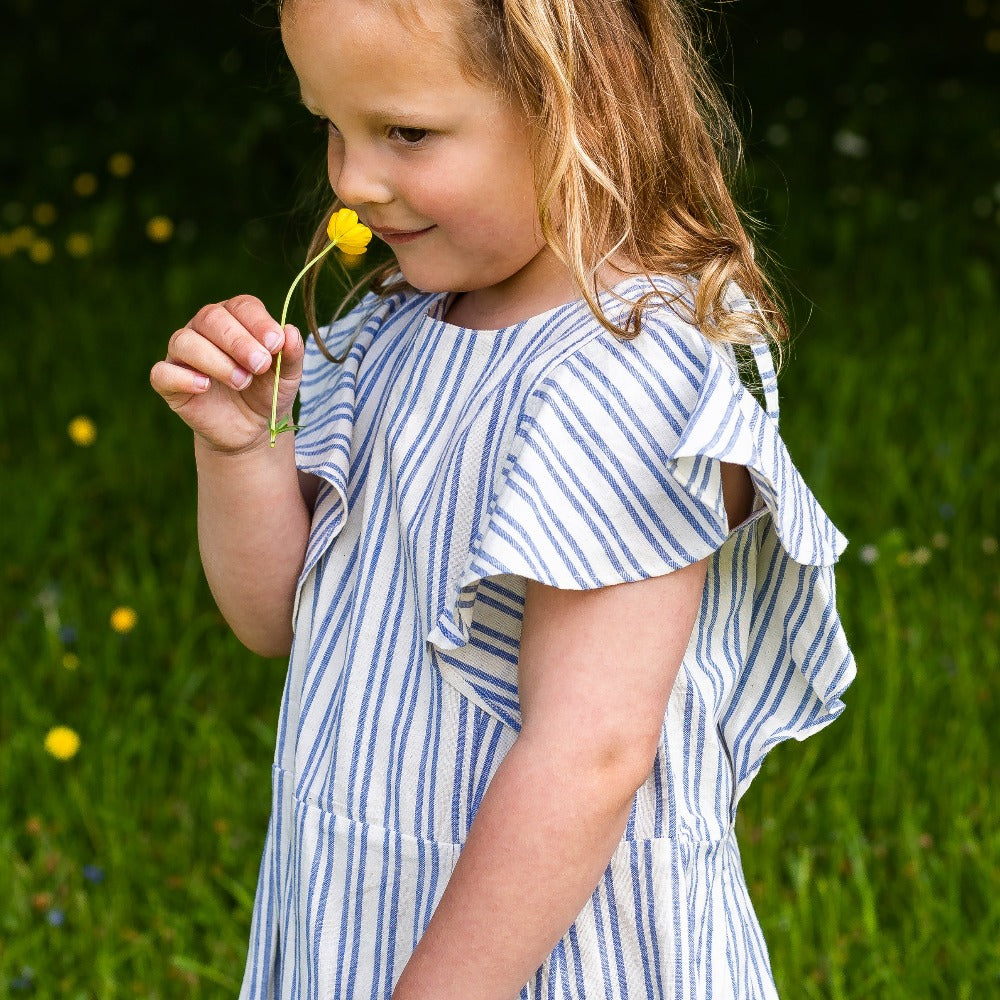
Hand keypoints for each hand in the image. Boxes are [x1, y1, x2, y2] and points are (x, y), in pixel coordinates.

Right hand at [150, 295, 304, 453]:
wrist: (251, 429)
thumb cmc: (268, 392)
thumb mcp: (287, 376)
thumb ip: (291, 354)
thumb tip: (291, 331)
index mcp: (235, 319)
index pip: (241, 306)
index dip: (258, 322)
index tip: (276, 343)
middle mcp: (204, 329)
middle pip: (211, 318)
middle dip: (238, 341)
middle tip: (259, 365)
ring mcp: (183, 354)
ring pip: (185, 342)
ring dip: (216, 361)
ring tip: (242, 382)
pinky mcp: (169, 381)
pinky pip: (163, 372)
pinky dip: (183, 378)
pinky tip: (205, 387)